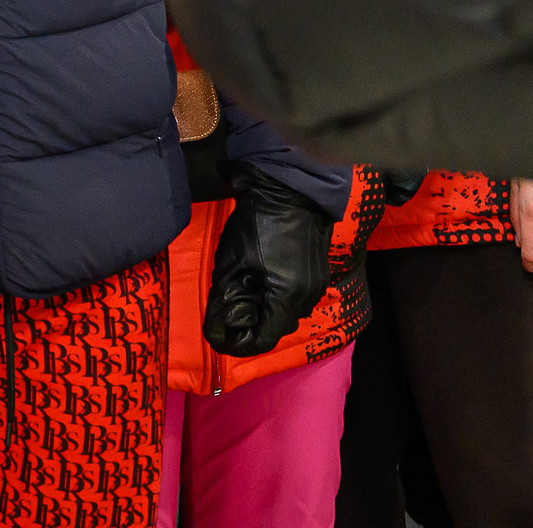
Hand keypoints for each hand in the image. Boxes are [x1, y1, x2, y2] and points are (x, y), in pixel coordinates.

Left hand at [203, 165, 333, 357]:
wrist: (288, 190)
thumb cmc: (255, 226)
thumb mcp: (231, 265)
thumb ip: (223, 302)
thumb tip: (214, 333)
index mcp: (287, 299)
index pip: (263, 340)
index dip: (238, 343)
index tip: (219, 334)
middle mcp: (308, 298)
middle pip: (276, 328)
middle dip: (250, 325)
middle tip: (226, 308)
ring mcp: (317, 284)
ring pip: (287, 312)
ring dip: (264, 309)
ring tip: (241, 289)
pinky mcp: (318, 272)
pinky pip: (295, 296)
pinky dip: (277, 296)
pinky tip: (260, 277)